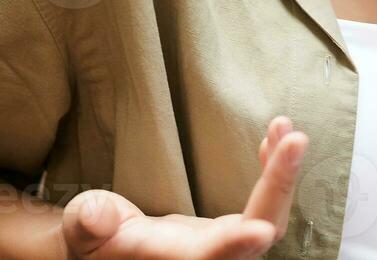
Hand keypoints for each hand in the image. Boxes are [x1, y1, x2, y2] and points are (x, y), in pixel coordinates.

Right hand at [60, 116, 307, 258]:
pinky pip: (264, 207)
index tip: (259, 230)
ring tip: (287, 129)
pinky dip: (273, 173)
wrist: (107, 247)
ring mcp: (223, 246)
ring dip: (283, 174)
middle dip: (279, 187)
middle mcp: (207, 258)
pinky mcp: (228, 232)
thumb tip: (94, 216)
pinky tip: (275, 141)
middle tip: (295, 139)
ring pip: (269, 219)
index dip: (234, 246)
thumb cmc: (92, 237)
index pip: (209, 258)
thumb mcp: (82, 226)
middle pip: (257, 232)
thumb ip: (88, 222)